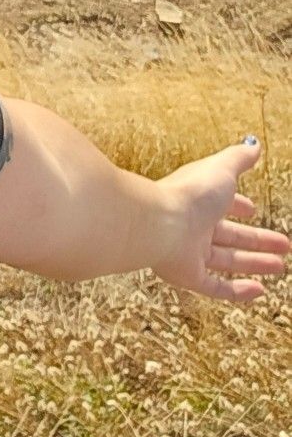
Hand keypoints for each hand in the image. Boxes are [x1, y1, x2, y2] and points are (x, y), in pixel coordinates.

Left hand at [151, 137, 289, 301]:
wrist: (158, 223)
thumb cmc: (189, 194)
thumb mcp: (221, 169)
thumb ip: (238, 158)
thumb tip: (254, 146)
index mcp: (198, 200)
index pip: (220, 203)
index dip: (236, 205)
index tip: (252, 209)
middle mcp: (193, 226)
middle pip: (230, 235)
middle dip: (256, 239)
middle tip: (284, 245)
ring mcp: (189, 252)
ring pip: (226, 261)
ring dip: (253, 263)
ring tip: (280, 266)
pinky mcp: (187, 276)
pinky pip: (215, 287)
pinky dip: (238, 291)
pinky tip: (260, 291)